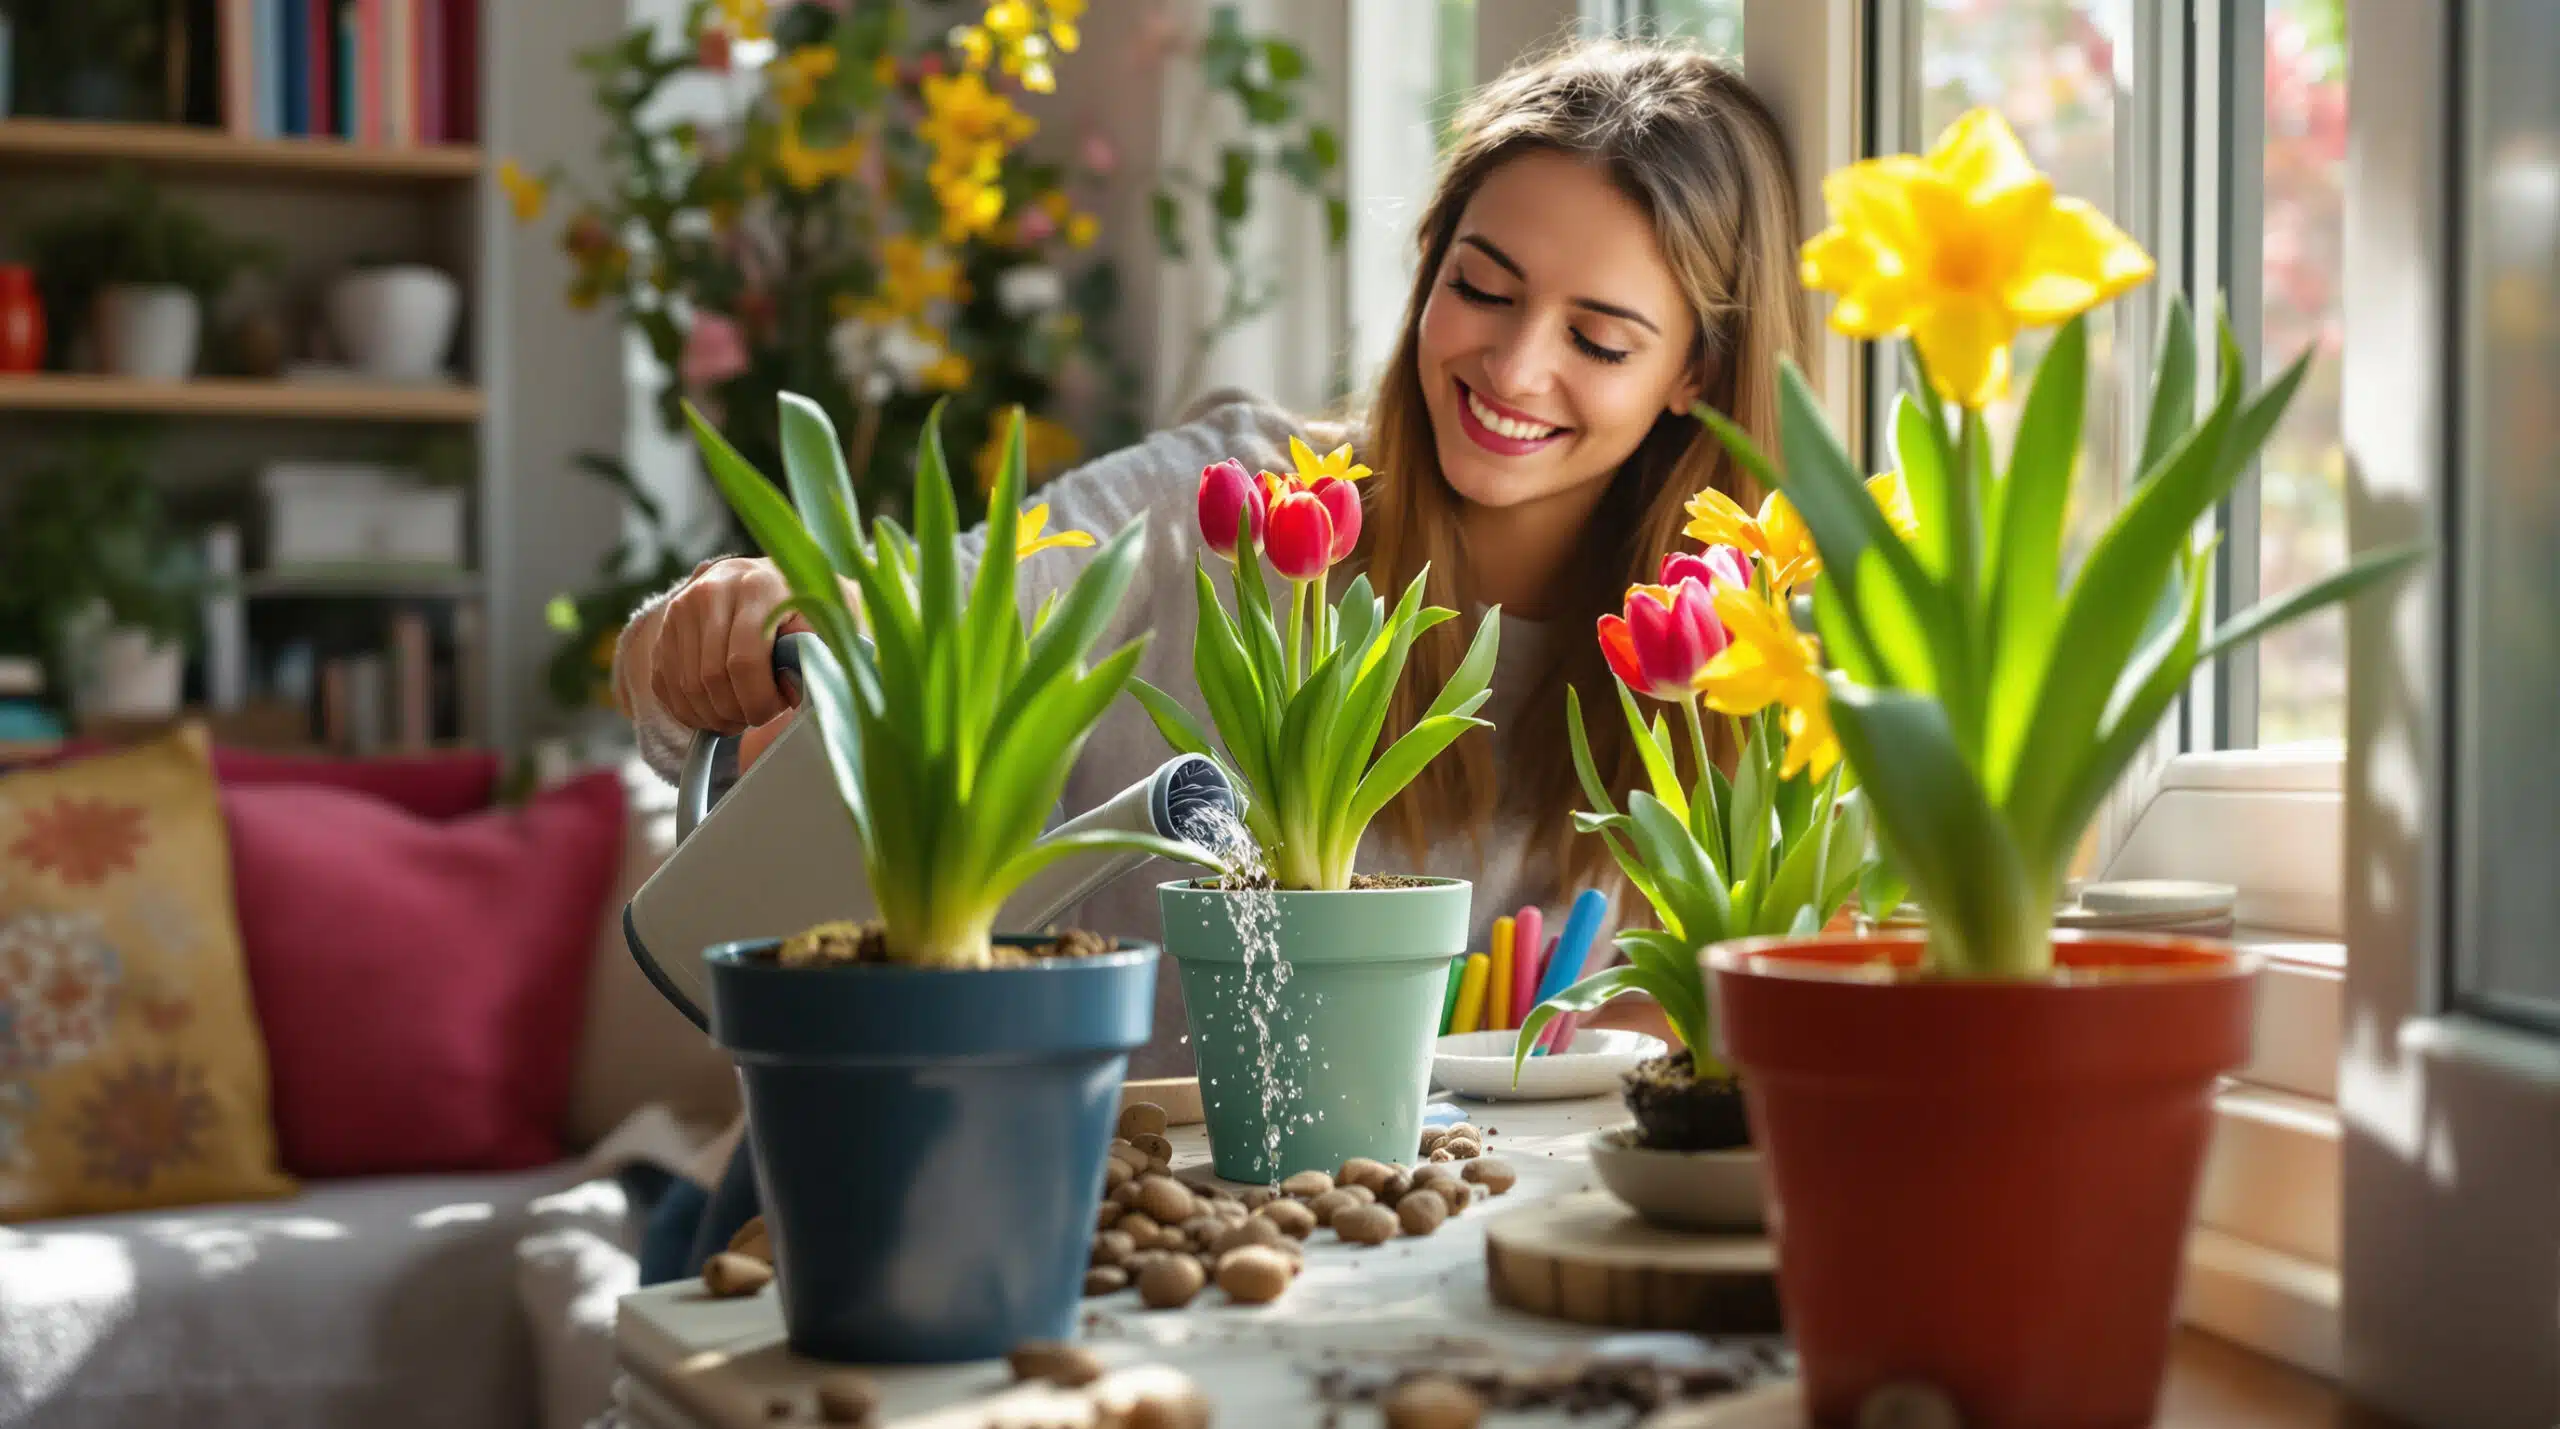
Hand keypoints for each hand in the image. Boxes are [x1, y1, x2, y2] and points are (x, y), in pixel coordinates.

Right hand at [642, 557, 806, 734]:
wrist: (767, 581)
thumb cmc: (807, 609)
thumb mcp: (829, 618)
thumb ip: (819, 648)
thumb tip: (799, 686)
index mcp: (758, 587)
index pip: (744, 661)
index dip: (759, 700)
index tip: (776, 710)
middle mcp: (713, 591)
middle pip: (711, 677)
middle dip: (736, 712)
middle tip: (758, 717)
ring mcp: (682, 608)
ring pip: (686, 686)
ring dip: (713, 716)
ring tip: (740, 717)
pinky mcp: (665, 628)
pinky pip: (665, 685)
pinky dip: (689, 712)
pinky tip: (716, 713)